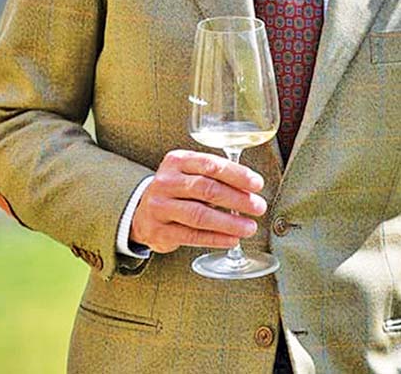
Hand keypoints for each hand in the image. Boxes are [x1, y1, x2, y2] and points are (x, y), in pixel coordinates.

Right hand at [129, 149, 266, 253]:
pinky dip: (215, 238)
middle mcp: (166, 182)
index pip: (211, 165)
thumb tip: (252, 187)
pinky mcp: (158, 231)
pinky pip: (191, 236)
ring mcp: (159, 207)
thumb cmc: (177, 191)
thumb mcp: (190, 173)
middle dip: (237, 199)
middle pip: (206, 189)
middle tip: (258, 206)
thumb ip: (216, 174)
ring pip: (199, 214)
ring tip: (249, 227)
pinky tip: (231, 239)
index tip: (257, 184)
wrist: (142, 213)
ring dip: (229, 222)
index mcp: (177, 161)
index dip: (237, 174)